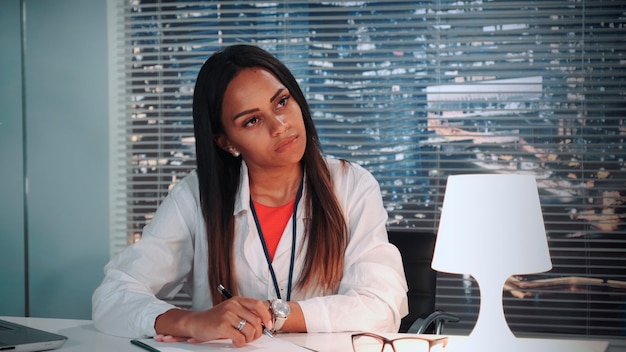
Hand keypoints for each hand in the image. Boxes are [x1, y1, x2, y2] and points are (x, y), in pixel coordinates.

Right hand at [154, 297, 272, 346]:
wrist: (195, 322)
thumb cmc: (214, 319)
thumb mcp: (230, 311)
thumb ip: (244, 313)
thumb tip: (262, 322)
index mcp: (236, 301)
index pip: (258, 304)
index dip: (266, 315)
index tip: (269, 324)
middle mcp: (233, 306)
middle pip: (256, 320)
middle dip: (257, 332)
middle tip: (252, 337)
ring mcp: (227, 315)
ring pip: (250, 330)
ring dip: (249, 339)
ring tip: (242, 339)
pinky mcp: (222, 326)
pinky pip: (240, 338)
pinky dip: (240, 343)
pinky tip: (236, 342)